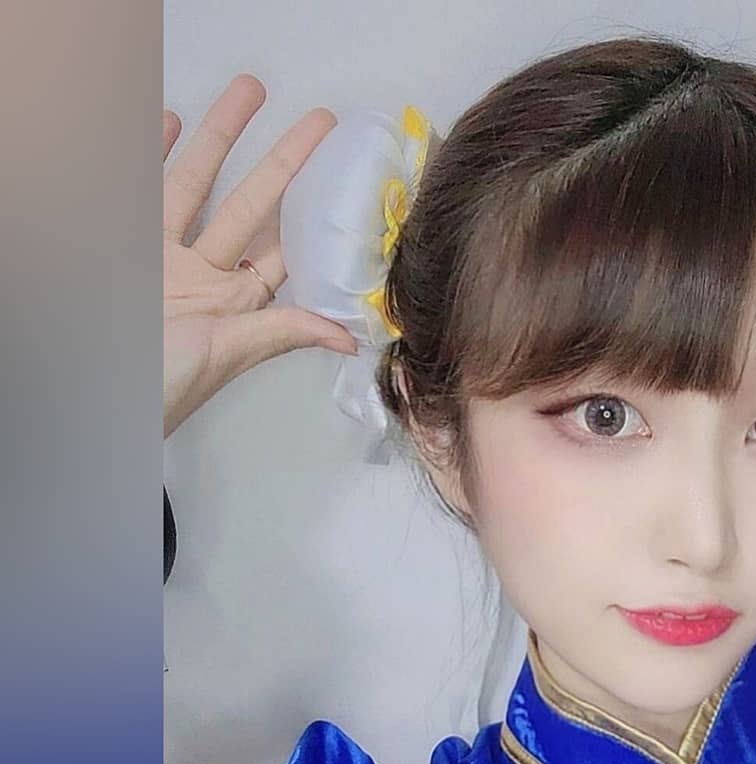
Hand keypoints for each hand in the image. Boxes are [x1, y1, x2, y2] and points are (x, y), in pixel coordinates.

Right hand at [164, 74, 357, 436]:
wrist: (111, 385)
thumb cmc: (172, 380)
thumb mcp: (232, 351)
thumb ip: (283, 332)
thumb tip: (348, 339)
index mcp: (242, 300)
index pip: (288, 247)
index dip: (316, 213)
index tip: (345, 178)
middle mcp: (211, 272)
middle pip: (253, 203)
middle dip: (283, 161)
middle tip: (318, 119)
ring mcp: (169, 254)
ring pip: (200, 183)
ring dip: (221, 138)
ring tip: (250, 92)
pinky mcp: (132, 244)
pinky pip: (145, 189)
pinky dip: (153, 153)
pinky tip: (170, 118)